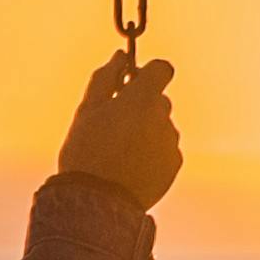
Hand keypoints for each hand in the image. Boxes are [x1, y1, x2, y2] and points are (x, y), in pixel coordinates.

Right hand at [59, 54, 182, 212]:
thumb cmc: (86, 152)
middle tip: (114, 125)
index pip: (162, 69)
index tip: (129, 85)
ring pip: (161, 126)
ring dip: (146, 131)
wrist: (97, 202)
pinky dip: (152, 152)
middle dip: (141, 106)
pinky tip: (129, 167)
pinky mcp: (173, 165)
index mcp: (143, 98)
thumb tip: (119, 57)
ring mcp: (170, 142)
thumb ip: (105, 78)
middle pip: (159, 100)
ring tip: (119, 152)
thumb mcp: (87, 110)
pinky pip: (165, 149)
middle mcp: (163, 117)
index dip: (147, 74)